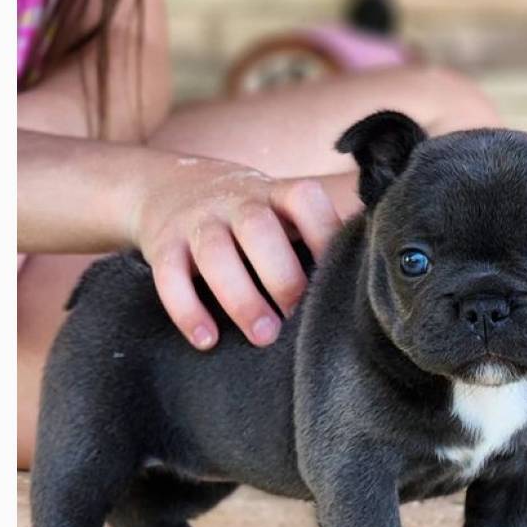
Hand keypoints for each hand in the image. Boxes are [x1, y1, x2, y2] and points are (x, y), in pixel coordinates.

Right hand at [131, 158, 341, 348]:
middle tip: (299, 317)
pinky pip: (170, 275)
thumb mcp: (275, 210)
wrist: (162, 186)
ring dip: (241, 297)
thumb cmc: (243, 215)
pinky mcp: (163, 244)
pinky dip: (186, 310)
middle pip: (258, 228)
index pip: (303, 198)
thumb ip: (311, 236)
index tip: (339, 275)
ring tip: (263, 336)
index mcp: (273, 193)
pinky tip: (207, 340)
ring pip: (214, 252)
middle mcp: (235, 202)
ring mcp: (196, 221)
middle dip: (282, 275)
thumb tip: (363, 282)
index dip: (324, 232)